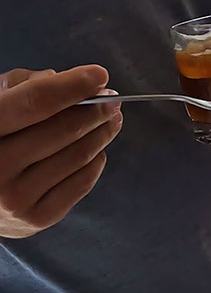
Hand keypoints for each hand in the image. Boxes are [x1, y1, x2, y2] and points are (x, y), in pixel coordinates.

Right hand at [0, 66, 121, 239]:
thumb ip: (25, 89)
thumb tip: (72, 83)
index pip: (34, 103)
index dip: (71, 86)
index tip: (99, 75)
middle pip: (63, 129)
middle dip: (95, 110)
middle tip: (112, 100)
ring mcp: (16, 197)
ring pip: (78, 155)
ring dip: (102, 132)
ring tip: (111, 120)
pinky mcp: (37, 217)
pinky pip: (82, 182)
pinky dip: (96, 160)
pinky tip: (97, 149)